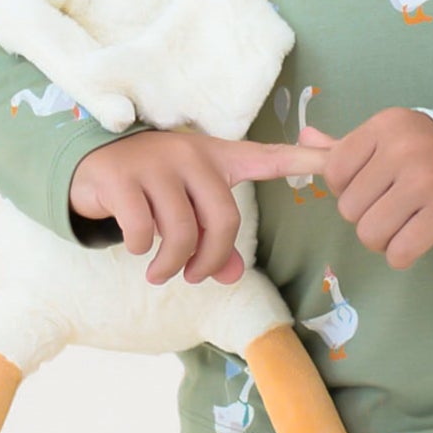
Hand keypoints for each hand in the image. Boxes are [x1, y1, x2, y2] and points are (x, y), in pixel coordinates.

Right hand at [70, 129, 320, 283]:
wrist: (93, 163)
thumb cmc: (155, 188)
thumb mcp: (189, 210)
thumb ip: (215, 243)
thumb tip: (231, 277)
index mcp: (219, 159)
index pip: (271, 158)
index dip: (308, 160)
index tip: (339, 162)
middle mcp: (193, 155)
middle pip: (224, 220)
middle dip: (210, 260)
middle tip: (193, 276)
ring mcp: (157, 163)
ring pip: (183, 231)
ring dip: (172, 266)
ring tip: (161, 273)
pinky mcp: (123, 177)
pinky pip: (145, 231)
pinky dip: (142, 251)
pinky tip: (137, 248)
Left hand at [301, 108, 432, 268]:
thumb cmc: (423, 155)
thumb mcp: (385, 141)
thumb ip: (341, 147)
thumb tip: (303, 138)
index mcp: (385, 127)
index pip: (334, 171)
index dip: (346, 187)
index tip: (371, 183)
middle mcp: (405, 150)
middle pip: (348, 208)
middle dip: (366, 214)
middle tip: (394, 202)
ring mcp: (426, 182)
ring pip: (369, 234)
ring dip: (382, 238)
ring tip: (404, 220)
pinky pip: (398, 253)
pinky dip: (402, 253)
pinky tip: (416, 235)